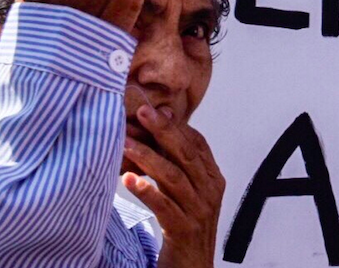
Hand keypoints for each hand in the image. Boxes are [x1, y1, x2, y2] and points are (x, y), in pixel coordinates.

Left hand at [122, 105, 223, 267]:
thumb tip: (156, 135)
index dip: (175, 125)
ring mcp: (200, 211)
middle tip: (141, 113)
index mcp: (213, 179)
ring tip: (125, 144)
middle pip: (187, 154)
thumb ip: (177, 168)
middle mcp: (211, 191)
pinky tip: (128, 181)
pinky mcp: (184, 231)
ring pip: (174, 177)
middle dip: (163, 131)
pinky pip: (165, 207)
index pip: (198, 144)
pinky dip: (147, 192)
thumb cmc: (186, 229)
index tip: (152, 109)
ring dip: (147, 158)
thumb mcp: (188, 195)